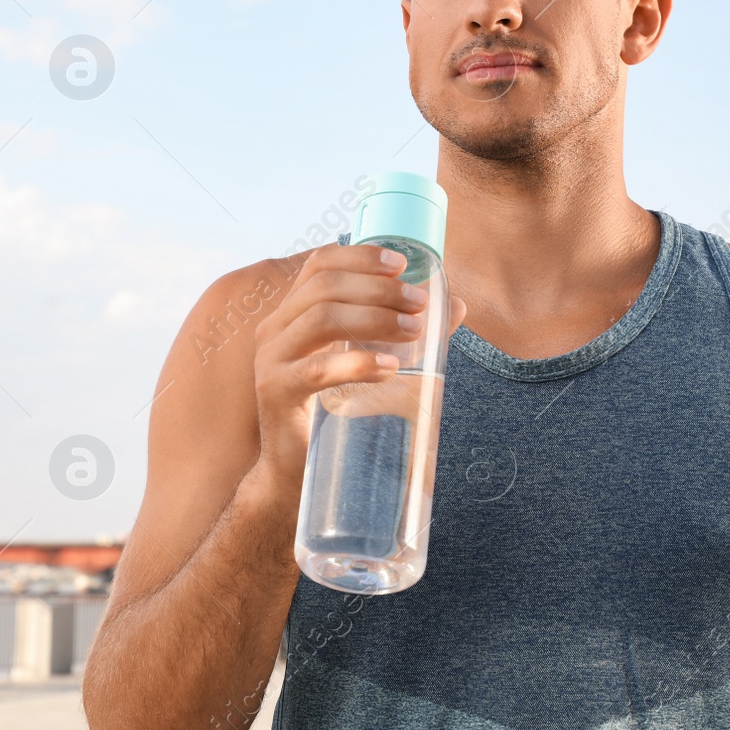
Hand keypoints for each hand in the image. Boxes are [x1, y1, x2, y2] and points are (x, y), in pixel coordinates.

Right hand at [250, 243, 464, 497]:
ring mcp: (271, 360)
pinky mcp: (276, 393)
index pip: (320, 265)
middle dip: (378, 288)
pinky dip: (358, 362)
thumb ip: (407, 334)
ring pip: (322, 318)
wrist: (292, 474)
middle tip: (419, 303)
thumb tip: (457, 306)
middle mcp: (275, 329)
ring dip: (374, 318)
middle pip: (325, 286)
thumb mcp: (369, 364)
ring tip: (413, 331)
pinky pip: (318, 369)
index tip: (401, 263)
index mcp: (293, 314)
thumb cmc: (332, 414)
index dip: (360, 256)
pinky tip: (389, 368)